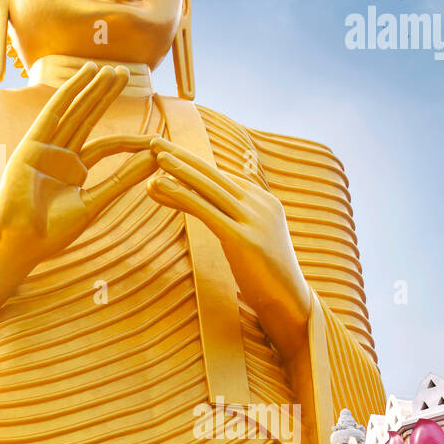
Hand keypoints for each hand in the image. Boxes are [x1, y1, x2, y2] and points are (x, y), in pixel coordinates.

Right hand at [0, 62, 164, 267]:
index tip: (155, 139)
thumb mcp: (95, 202)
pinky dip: (69, 93)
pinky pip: (53, 113)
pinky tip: (85, 75)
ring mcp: (44, 148)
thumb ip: (123, 179)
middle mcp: (59, 155)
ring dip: (92, 89)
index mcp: (73, 170)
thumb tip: (154, 159)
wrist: (22, 243)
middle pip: (88, 118)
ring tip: (111, 70)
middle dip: (106, 95)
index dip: (130, 141)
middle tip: (125, 73)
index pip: (106, 146)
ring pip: (74, 112)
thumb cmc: (53, 231)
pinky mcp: (31, 145)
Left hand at [146, 140, 312, 358]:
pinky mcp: (243, 239)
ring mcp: (253, 220)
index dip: (191, 166)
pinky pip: (204, 210)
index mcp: (264, 201)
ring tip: (153, 155)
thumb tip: (209, 207)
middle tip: (154, 140)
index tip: (165, 156)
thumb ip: (236, 219)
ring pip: (208, 187)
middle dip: (181, 155)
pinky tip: (159, 185)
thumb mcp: (253, 239)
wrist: (290, 303)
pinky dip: (179, 194)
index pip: (221, 178)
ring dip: (178, 168)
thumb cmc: (266, 276)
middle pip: (213, 174)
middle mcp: (260, 204)